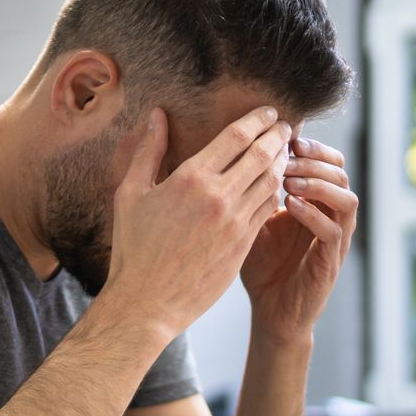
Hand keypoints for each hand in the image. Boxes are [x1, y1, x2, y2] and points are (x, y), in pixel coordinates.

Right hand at [99, 104, 290, 338]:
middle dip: (279, 135)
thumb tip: (156, 116)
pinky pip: (268, 210)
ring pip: (272, 182)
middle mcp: (218, 197)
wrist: (147, 303)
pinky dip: (277, 192)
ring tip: (285, 151)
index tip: (269, 112)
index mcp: (190, 179)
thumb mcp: (130, 194)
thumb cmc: (133, 249)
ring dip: (283, 162)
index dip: (258, 119)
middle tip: (286, 126)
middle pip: (262, 155)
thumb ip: (148, 152)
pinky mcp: (243, 245)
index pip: (236, 136)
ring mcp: (235, 223)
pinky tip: (276, 185)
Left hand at [239, 135, 356, 344]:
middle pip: (341, 172)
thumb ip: (253, 190)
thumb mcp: (253, 219)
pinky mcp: (330, 262)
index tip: (284, 137)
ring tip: (288, 179)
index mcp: (317, 202)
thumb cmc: (261, 265)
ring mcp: (335, 239)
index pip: (327, 161)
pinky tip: (289, 206)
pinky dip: (312, 215)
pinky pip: (332, 232)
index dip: (311, 146)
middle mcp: (332, 216)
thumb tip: (231, 152)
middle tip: (287, 154)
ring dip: (317, 184)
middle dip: (314, 159)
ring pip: (346, 199)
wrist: (271, 312)